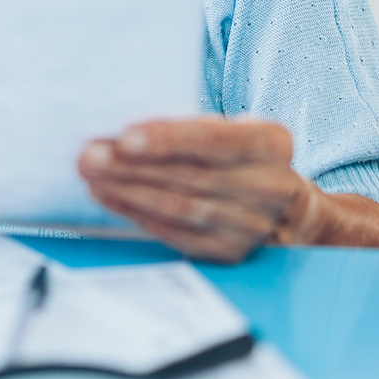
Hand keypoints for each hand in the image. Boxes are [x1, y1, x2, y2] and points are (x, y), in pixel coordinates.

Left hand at [78, 116, 314, 262]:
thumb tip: (126, 130)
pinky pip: (175, 233)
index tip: (125, 138)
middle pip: (189, 176)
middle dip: (132, 166)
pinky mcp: (229, 251)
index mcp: (271, 144)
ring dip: (128, 192)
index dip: (167, 140)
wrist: (288, 209)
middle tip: (91, 156)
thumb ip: (192, 127)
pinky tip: (113, 198)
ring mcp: (250, 225)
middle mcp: (268, 187)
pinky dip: (138, 215)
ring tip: (94, 177)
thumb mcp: (235, 129)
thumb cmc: (244, 156)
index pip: (213, 140)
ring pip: (178, 207)